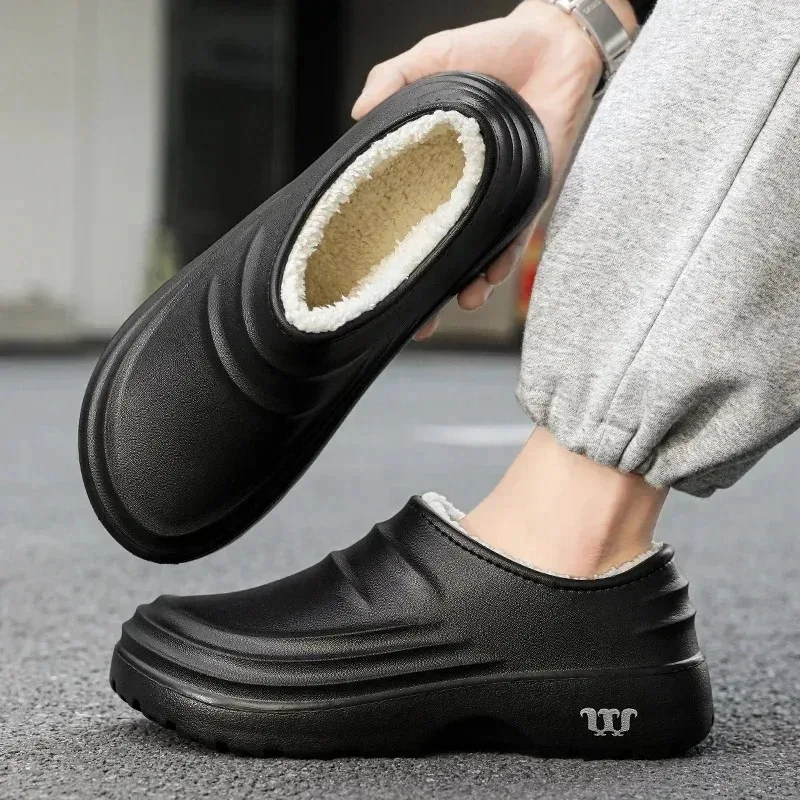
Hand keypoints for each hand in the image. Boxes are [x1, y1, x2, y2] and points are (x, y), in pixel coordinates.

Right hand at [352, 0, 636, 339]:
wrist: (553, 46)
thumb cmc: (493, 50)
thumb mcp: (431, 59)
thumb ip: (392, 81)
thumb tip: (357, 116)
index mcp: (428, 168)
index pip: (400, 216)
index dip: (386, 250)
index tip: (370, 280)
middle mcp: (457, 193)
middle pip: (436, 250)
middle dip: (425, 290)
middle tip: (413, 320)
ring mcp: (491, 201)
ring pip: (474, 256)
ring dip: (464, 285)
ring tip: (453, 303)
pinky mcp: (527, 200)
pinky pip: (513, 240)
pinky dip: (500, 261)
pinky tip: (487, 278)